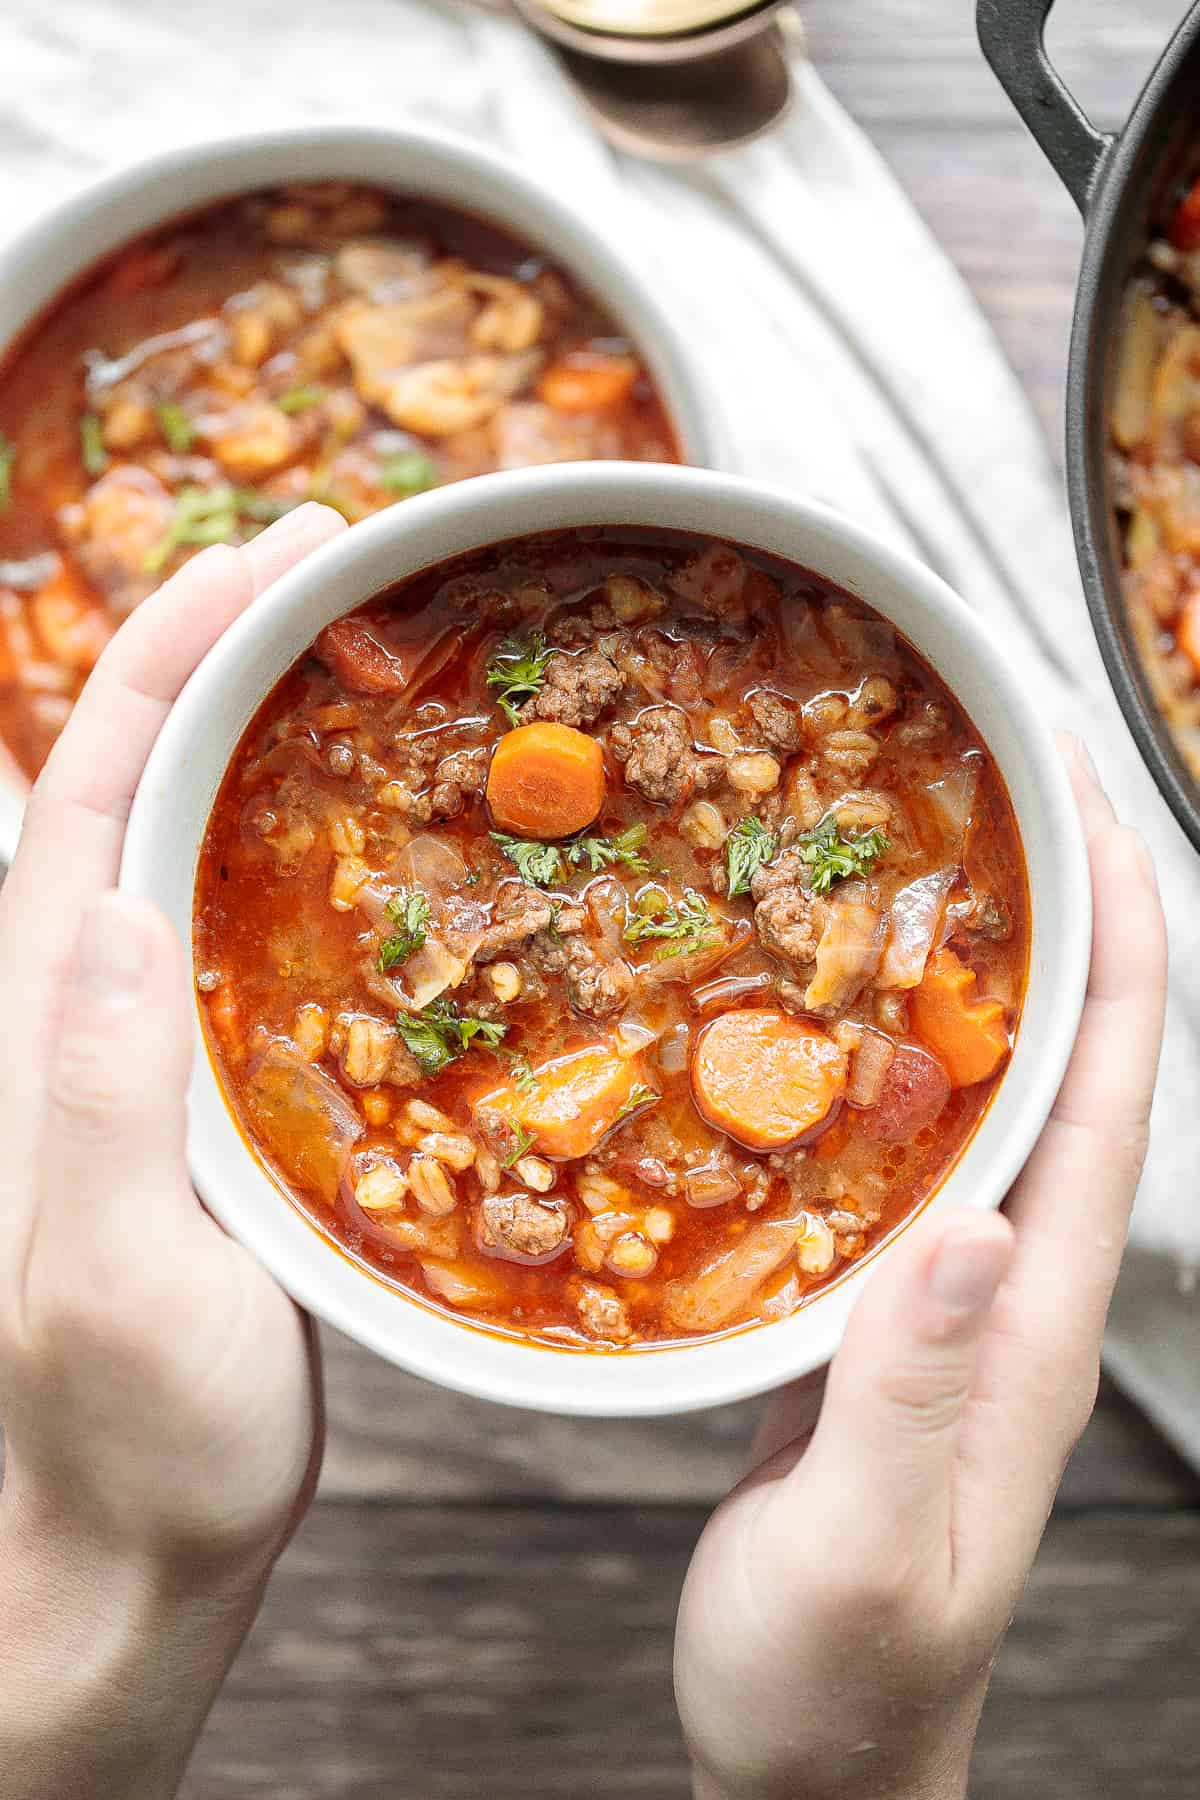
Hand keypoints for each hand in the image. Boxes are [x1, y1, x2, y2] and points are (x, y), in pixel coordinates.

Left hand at [0, 505, 344, 1799]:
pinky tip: (401, 851)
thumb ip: (96, 1110)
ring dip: (272, 739)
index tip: (270, 564)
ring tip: (381, 668)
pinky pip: (258, 939)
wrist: (125, 1553)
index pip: (87, 789)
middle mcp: (84, 1014)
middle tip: (348, 574)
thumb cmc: (119, 1446)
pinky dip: (316, 858)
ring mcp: (151, 1055)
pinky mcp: (215, 1105)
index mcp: (43, 1028)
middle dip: (227, 659)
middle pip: (140, 784)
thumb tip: (114, 921)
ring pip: (200, 847)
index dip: (168, 661)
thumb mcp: (107, 1286)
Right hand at [674, 740, 1166, 1799]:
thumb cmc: (836, 1683)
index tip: (1090, 809)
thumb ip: (909, 1393)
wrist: (814, 1762)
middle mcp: (1012, 1286)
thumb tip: (974, 1221)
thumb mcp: (863, 1551)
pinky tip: (813, 1018)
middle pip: (1069, 1066)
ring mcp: (952, 1296)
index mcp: (1036, 1324)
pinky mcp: (883, 1314)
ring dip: (970, 968)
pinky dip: (877, 1058)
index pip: (1112, 1098)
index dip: (1117, 945)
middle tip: (991, 781)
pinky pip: (903, 1150)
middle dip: (1057, 912)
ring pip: (987, 1093)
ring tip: (905, 857)